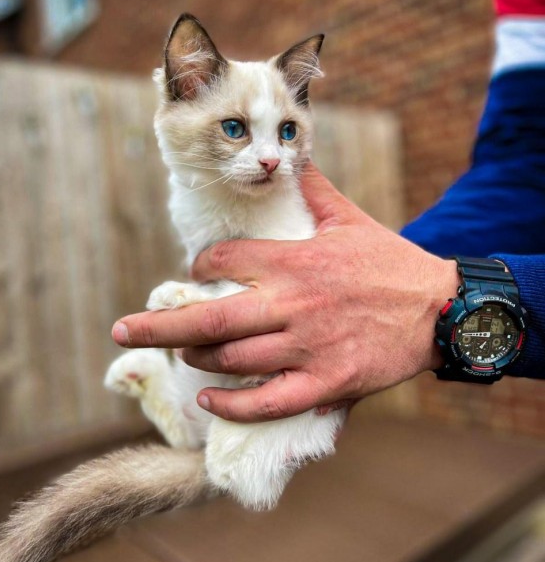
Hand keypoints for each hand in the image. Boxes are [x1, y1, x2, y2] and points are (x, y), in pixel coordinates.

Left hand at [112, 164, 459, 421]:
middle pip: (209, 319)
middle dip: (158, 325)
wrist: (440, 309)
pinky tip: (208, 402)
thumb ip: (312, 188)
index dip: (199, 267)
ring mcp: (307, 347)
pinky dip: (232, 405)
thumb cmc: (391, 263)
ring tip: (180, 355)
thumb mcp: (349, 218)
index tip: (194, 273)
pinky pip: (268, 401)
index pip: (223, 261)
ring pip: (232, 359)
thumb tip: (290, 155)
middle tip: (122, 329)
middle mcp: (292, 304)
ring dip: (196, 358)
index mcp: (294, 261)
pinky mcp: (326, 383)